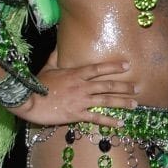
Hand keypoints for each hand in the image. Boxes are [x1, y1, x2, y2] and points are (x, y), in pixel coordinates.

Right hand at [11, 60, 136, 127]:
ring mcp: (81, 101)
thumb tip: (60, 44)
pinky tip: (120, 124)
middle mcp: (82, 86)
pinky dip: (109, 121)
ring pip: (106, 100)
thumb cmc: (37, 84)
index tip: (128, 65)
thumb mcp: (48, 67)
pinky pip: (97, 118)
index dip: (114, 66)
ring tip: (134, 105)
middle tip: (138, 88)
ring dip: (122, 102)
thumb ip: (56, 56)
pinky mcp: (77, 114)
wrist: (29, 101)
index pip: (99, 68)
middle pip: (108, 85)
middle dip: (125, 86)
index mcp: (76, 74)